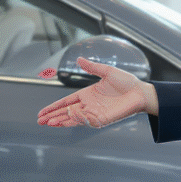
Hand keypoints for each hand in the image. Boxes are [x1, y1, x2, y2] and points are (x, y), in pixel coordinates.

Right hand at [37, 58, 155, 127]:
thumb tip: (78, 59)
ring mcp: (95, 113)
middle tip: (40, 121)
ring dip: (61, 121)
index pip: (66, 102)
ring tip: (49, 122)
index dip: (54, 107)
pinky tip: (67, 117)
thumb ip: (92, 67)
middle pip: (66, 112)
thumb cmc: (126, 82)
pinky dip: (77, 120)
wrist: (141, 92)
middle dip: (53, 117)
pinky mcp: (103, 119)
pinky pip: (87, 121)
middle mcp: (88, 105)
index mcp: (87, 94)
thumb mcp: (107, 71)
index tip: (42, 113)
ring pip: (74, 119)